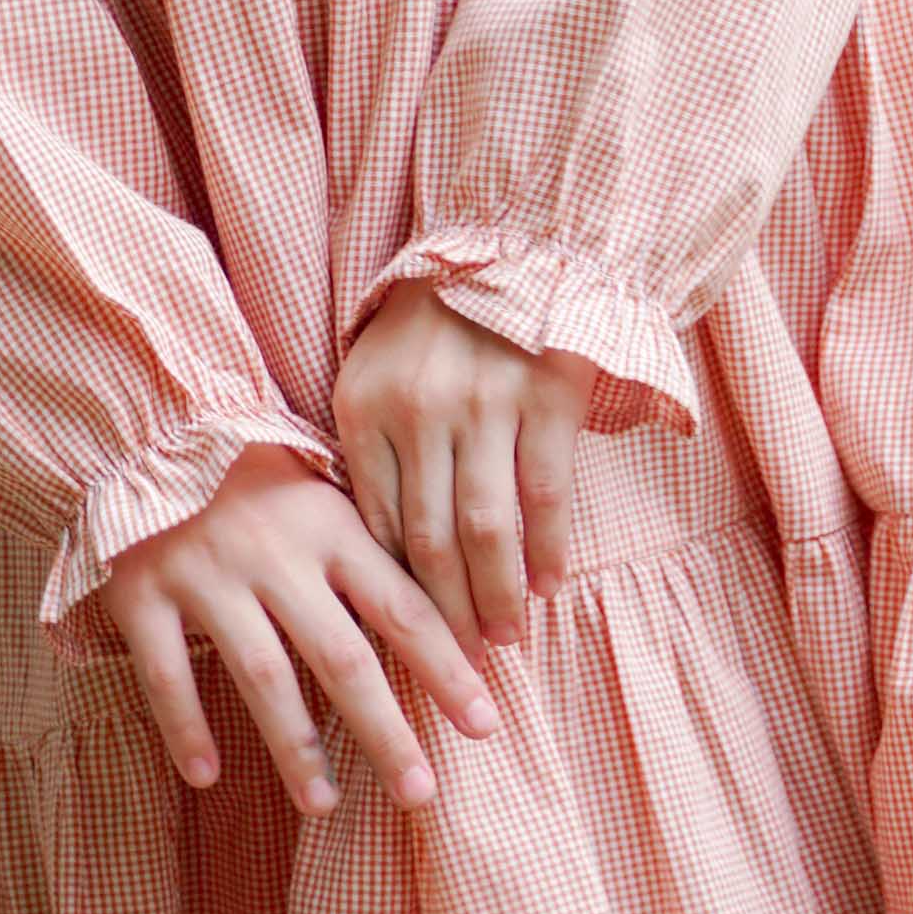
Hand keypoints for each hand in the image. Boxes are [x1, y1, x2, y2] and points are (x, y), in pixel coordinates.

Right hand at [100, 447, 506, 822]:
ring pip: (261, 676)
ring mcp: (206, 574)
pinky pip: (165, 672)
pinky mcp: (141, 593)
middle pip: (341, 658)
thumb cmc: (257, 479)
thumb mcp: (325, 499)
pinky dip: (185, 727)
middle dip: (384, 731)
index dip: (447, 671)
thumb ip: (376, 558)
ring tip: (324, 804)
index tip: (483, 726)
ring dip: (296, 747)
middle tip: (419, 793)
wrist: (147, 428)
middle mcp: (274, 554)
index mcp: (331, 527)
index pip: (403, 610)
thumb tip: (460, 628)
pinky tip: (207, 776)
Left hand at [327, 286, 599, 655]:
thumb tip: (369, 554)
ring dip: (498, 596)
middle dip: (446, 616)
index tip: (404, 643)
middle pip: (429, 542)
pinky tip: (549, 585)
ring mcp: (484, 403)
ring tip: (505, 640)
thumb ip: (367, 453)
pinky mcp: (544, 394)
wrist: (506, 247)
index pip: (376, 526)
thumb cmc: (431, 326)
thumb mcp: (372, 376)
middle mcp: (418, 411)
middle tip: (459, 667)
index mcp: (363, 410)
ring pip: (487, 529)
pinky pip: (544, 493)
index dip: (392, 594)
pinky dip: (546, 548)